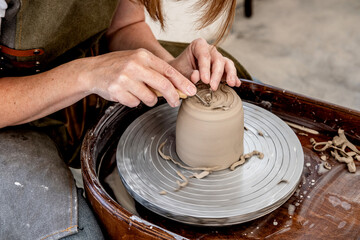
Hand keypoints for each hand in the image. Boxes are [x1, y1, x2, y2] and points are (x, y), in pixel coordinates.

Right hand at [81, 49, 196, 107]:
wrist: (92, 71)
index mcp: (143, 56)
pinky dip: (134, 102)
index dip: (182, 83)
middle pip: (163, 85)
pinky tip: (126, 94)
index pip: (168, 70)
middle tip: (176, 102)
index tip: (191, 91)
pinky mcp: (117, 91)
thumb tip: (177, 87)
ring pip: (149, 98)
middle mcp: (135, 65)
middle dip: (173, 97)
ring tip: (139, 93)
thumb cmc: (119, 66)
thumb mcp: (137, 61)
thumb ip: (155, 71)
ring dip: (149, 100)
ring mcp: (125, 78)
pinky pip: (135, 103)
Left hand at [169, 38, 240, 90]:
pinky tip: (236, 84)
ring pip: (227, 63)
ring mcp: (217, 58)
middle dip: (216, 74)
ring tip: (231, 84)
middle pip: (217, 60)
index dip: (205, 68)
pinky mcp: (222, 67)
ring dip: (230, 74)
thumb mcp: (180, 71)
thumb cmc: (180, 69)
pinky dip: (234, 77)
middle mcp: (210, 50)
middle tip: (213, 86)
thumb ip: (188, 73)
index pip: (204, 55)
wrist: (180, 72)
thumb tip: (197, 76)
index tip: (205, 80)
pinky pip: (229, 70)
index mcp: (198, 45)